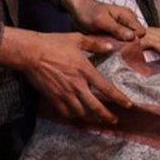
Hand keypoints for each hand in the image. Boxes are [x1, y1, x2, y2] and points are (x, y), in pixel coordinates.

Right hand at [0, 27, 132, 125]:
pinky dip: (72, 116)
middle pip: (95, 107)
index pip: (107, 89)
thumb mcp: (77, 38)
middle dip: (106, 116)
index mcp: (86, 71)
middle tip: (113, 120)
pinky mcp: (53, 98)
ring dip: (90, 117)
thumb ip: (95, 44)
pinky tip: (76, 116)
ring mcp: (64, 93)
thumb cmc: (53, 43)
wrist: (31, 53)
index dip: (119, 98)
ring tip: (96, 119)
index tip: (128, 105)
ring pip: (81, 112)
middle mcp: (77, 85)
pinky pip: (65, 112)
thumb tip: (110, 47)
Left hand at [61, 0, 142, 41]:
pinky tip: (108, 48)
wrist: (78, 10)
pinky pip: (120, 43)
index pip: (141, 33)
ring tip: (109, 48)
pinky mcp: (116, 34)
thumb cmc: (89, 12)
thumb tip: (133, 37)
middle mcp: (128, 22)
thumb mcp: (102, 21)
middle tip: (114, 48)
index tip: (122, 45)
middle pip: (136, 38)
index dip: (133, 40)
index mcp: (128, 16)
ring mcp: (122, 29)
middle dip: (127, 45)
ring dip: (120, 47)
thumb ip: (117, 29)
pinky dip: (115, 47)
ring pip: (128, 42)